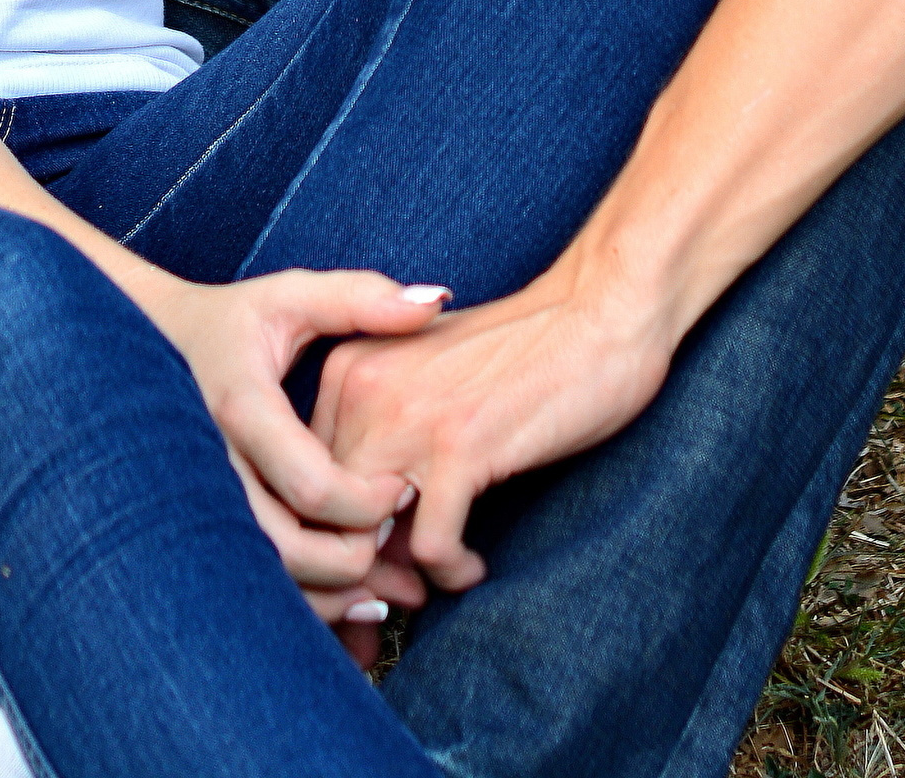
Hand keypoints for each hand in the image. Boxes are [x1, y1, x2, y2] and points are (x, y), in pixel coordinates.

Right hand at [140, 270, 449, 626]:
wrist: (144, 351)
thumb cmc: (232, 323)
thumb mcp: (290, 297)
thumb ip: (360, 299)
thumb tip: (435, 302)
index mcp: (240, 410)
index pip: (313, 487)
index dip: (370, 500)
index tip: (406, 486)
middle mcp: (212, 471)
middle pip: (289, 549)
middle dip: (355, 556)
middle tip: (396, 534)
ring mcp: (198, 510)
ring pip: (270, 580)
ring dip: (333, 595)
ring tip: (386, 584)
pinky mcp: (199, 532)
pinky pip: (254, 588)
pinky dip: (305, 605)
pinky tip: (350, 600)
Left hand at [315, 254, 672, 592]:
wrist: (599, 310)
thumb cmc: (522, 355)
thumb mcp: (429, 388)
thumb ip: (384, 448)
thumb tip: (367, 546)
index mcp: (349, 368)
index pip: (305, 479)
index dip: (333, 536)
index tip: (371, 567)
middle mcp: (366, 388)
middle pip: (328, 515)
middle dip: (360, 569)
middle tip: (400, 594)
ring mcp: (412, 416)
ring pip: (366, 539)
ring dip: (400, 579)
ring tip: (434, 583)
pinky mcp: (462, 446)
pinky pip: (431, 547)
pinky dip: (451, 571)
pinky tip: (473, 564)